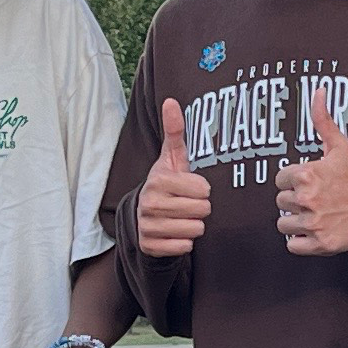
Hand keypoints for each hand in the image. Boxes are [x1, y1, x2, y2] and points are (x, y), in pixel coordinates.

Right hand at [133, 98, 211, 257]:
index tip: (193, 187)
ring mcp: (148, 226)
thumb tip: (171, 100)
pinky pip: (183, 248)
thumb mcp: (172, 157)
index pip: (203, 190)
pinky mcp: (149, 245)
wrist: (144, 214)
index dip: (202, 189)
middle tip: (189, 203)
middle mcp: (150, 203)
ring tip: (183, 216)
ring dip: (194, 225)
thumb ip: (175, 131)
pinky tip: (176, 232)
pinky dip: (184, 242)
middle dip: (201, 208)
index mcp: (159, 180)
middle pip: (202, 211)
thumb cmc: (166, 183)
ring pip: (195, 230)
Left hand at [276, 105, 347, 254]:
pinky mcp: (317, 244)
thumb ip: (323, 120)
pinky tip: (314, 231)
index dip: (293, 180)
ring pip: (283, 223)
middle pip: (281, 201)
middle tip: (315, 199)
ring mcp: (312, 224)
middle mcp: (307, 199)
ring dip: (295, 221)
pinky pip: (292, 244)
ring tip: (314, 215)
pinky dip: (300, 241)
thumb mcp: (340, 148)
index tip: (308, 182)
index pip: (280, 179)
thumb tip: (318, 91)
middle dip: (295, 200)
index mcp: (307, 175)